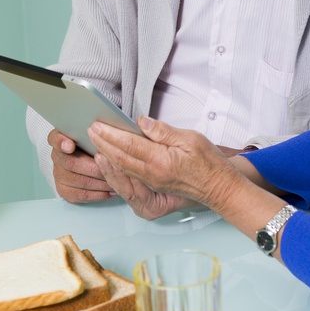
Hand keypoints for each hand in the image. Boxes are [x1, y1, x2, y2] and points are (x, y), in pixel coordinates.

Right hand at [47, 128, 115, 203]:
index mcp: (59, 138)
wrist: (78, 158)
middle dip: (95, 168)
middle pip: (72, 164)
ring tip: (117, 181)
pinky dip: (99, 194)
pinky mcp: (64, 190)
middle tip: (112, 169)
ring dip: (100, 182)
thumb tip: (108, 128)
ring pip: (79, 181)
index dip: (61, 142)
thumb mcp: (90, 132)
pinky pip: (81, 195)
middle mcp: (56, 156)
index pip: (55, 138)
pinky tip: (111, 191)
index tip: (70, 145)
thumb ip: (94, 131)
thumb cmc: (88, 143)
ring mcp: (58, 174)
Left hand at [89, 117, 291, 259]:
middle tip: (90, 130)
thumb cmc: (209, 162)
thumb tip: (142, 122)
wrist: (219, 188)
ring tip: (95, 143)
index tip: (98, 124)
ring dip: (106, 156)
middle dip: (103, 143)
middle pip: (120, 158)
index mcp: (162, 161)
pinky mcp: (154, 188)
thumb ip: (164, 131)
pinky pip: (130, 177)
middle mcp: (153, 175)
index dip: (111, 134)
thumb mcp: (191, 138)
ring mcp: (153, 184)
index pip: (130, 145)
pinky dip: (116, 168)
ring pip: (122, 169)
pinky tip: (110, 160)